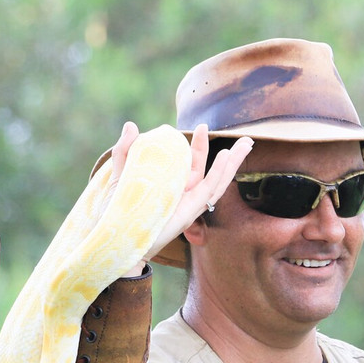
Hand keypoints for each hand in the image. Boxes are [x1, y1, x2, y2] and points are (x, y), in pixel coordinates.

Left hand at [108, 121, 252, 271]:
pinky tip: (225, 156)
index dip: (200, 146)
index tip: (202, 126)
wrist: (116, 237)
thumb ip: (126, 150)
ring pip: (218, 181)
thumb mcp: (121, 174)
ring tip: (246, 144)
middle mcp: (185, 197)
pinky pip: (207, 189)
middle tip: (246, 139)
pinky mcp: (189, 211)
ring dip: (233, 162)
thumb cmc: (118, 211)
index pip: (193, 164)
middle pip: (214, 173)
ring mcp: (189, 205)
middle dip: (231, 157)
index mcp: (174, 189)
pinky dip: (218, 172)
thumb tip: (131, 125)